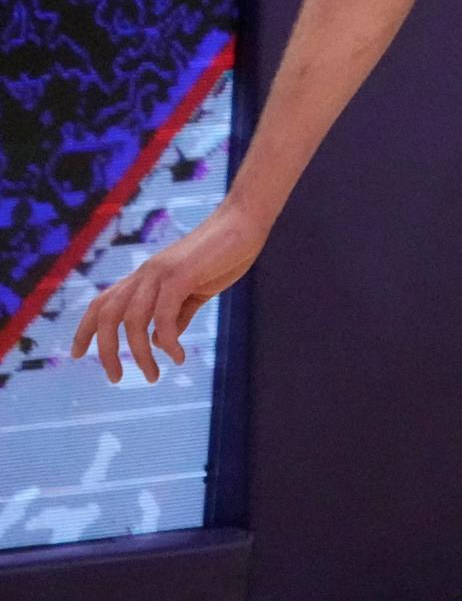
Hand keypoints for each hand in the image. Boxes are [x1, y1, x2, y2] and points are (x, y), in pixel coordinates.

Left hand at [71, 205, 270, 383]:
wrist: (245, 221)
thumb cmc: (226, 254)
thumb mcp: (198, 290)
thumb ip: (177, 314)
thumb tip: (159, 341)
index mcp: (146, 276)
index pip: (103, 303)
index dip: (85, 329)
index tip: (77, 355)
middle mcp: (146, 273)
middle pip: (107, 315)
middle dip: (105, 351)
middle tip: (116, 378)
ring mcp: (161, 273)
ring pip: (133, 320)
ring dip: (140, 354)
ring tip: (153, 375)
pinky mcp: (180, 275)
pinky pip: (163, 316)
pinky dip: (168, 341)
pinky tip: (178, 356)